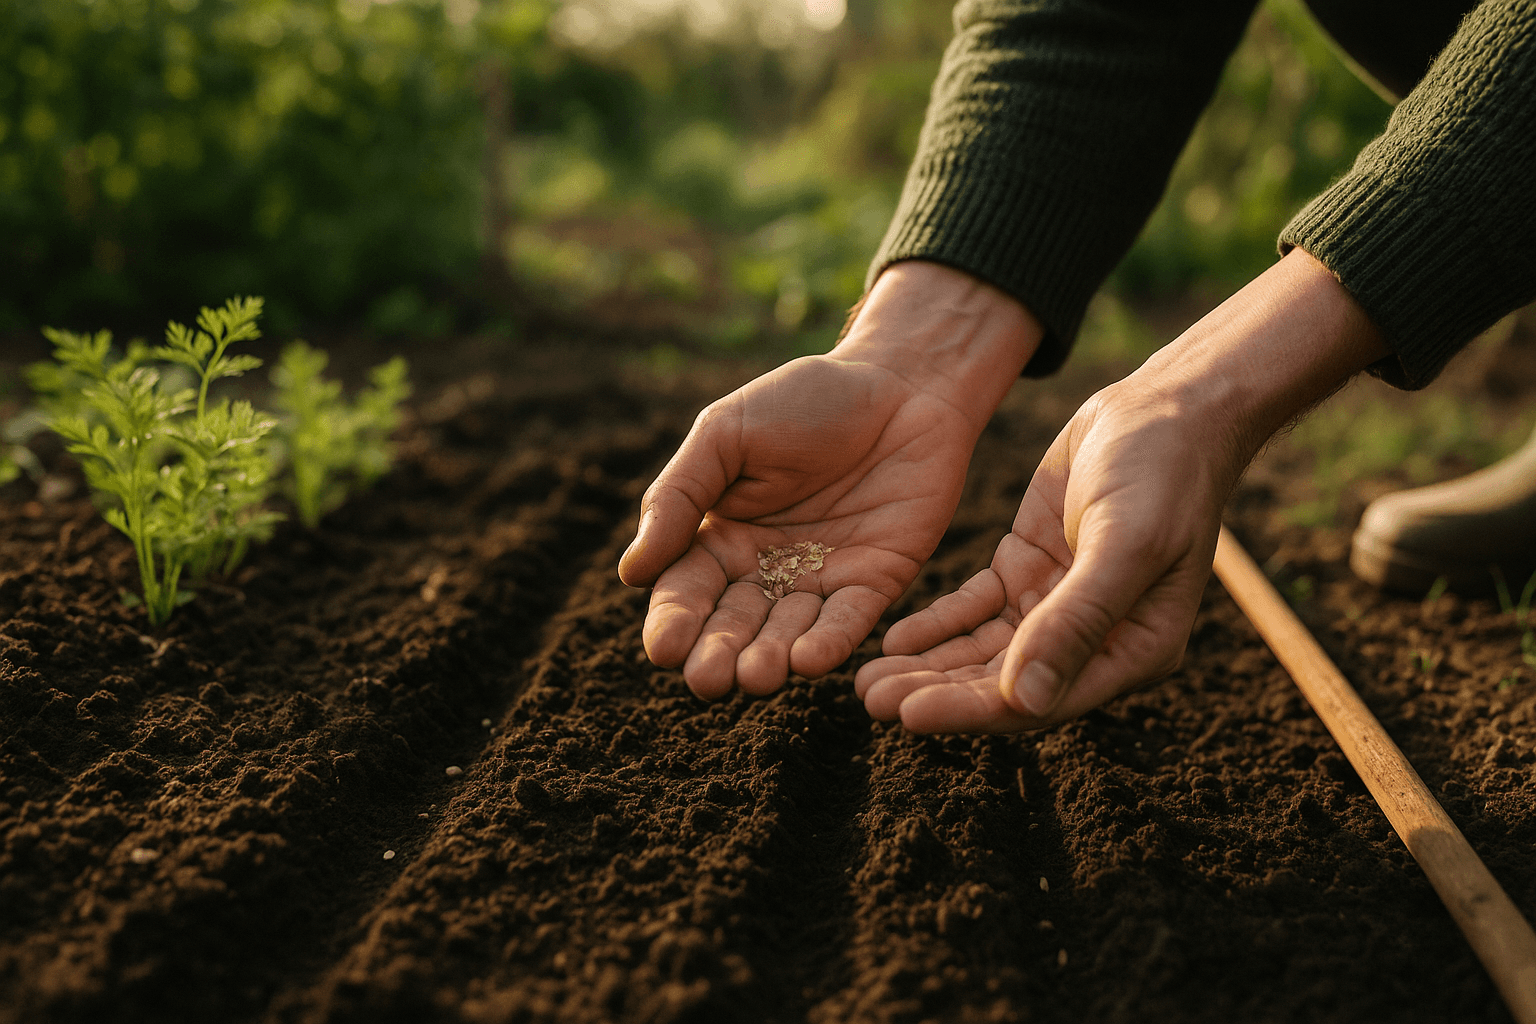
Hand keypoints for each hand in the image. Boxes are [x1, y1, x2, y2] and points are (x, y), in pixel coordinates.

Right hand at [619, 262, 1040, 698]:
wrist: (901, 380)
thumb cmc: (804, 398)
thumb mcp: (726, 433)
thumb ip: (679, 496)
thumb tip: (631, 572)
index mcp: (720, 537)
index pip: (687, 590)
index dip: (675, 622)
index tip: (666, 649)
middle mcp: (767, 570)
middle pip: (734, 624)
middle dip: (718, 654)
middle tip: (708, 680)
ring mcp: (821, 580)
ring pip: (788, 632)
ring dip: (770, 658)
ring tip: (756, 676)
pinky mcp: (876, 581)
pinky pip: (849, 619)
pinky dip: (829, 642)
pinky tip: (808, 661)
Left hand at [855, 248, 1390, 731]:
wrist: (1167, 407)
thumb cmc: (1164, 473)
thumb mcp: (1125, 542)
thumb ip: (1077, 620)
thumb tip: (1025, 701)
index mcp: (1134, 650)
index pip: (1041, 700)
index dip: (972, 711)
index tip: (909, 715)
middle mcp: (1095, 640)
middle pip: (1003, 684)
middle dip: (937, 693)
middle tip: (870, 699)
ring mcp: (1056, 605)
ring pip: (983, 651)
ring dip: (929, 667)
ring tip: (866, 681)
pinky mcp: (1028, 569)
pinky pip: (976, 609)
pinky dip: (938, 624)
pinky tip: (894, 637)